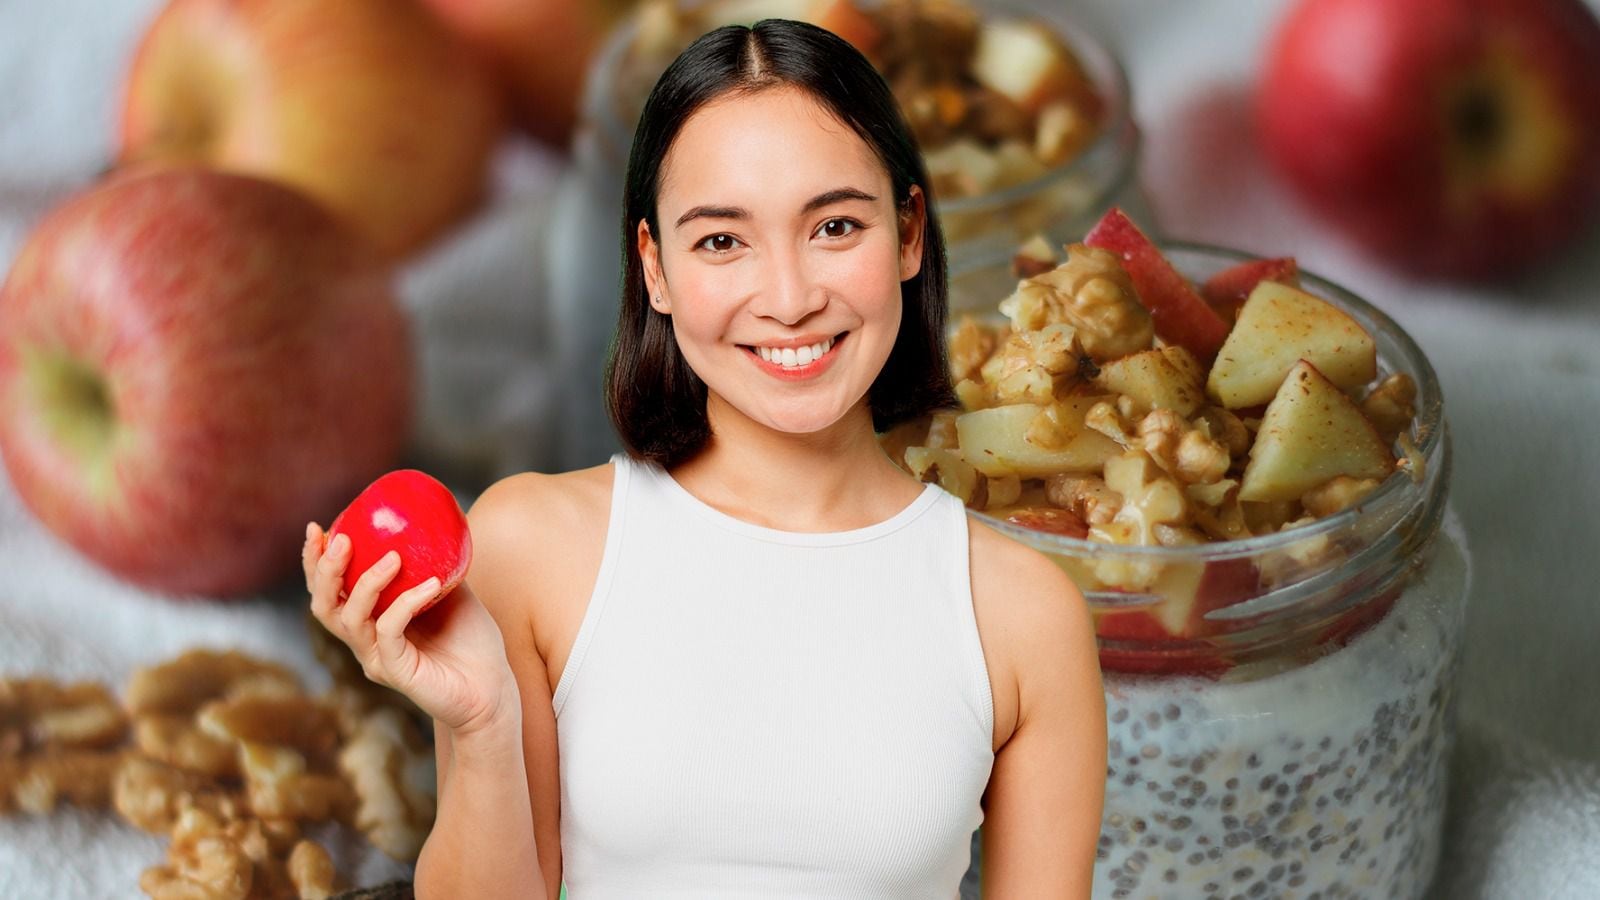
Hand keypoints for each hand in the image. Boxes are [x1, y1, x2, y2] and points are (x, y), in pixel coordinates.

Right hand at [304, 521, 519, 735]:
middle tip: (341, 539)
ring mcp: (378, 659)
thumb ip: (432, 564)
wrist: (493, 689)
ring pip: (349, 620)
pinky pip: (389, 632)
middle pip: (324, 606)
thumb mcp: (449, 592)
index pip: (330, 591)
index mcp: (370, 622)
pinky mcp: (397, 672)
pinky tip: (430, 584)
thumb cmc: (471, 642)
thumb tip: (429, 522)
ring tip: (392, 557)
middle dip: (325, 570)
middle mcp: (366, 641)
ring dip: (366, 583)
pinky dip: (406, 603)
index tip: (319, 527)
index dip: (316, 562)